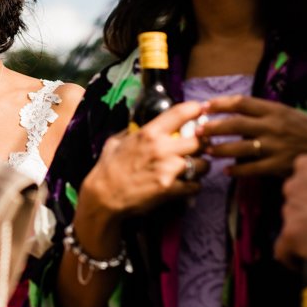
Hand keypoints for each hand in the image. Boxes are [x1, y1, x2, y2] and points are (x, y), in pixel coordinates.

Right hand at [81, 100, 208, 220]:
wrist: (103, 197)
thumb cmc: (108, 168)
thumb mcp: (116, 141)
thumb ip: (132, 132)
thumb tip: (139, 125)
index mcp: (149, 133)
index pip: (181, 113)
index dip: (196, 109)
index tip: (200, 111)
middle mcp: (161, 148)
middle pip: (199, 141)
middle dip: (201, 145)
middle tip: (197, 148)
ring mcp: (168, 169)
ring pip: (203, 164)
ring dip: (200, 167)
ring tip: (192, 169)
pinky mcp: (171, 189)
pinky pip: (195, 185)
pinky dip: (193, 186)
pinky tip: (185, 185)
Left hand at [199, 95, 306, 177]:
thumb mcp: (290, 114)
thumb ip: (266, 113)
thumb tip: (236, 111)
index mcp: (276, 110)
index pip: (242, 103)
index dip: (221, 103)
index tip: (204, 106)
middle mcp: (273, 126)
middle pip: (236, 123)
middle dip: (213, 126)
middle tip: (198, 130)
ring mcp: (276, 146)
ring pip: (239, 147)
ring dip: (219, 149)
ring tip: (207, 150)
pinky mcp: (279, 165)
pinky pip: (252, 168)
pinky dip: (237, 170)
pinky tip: (226, 171)